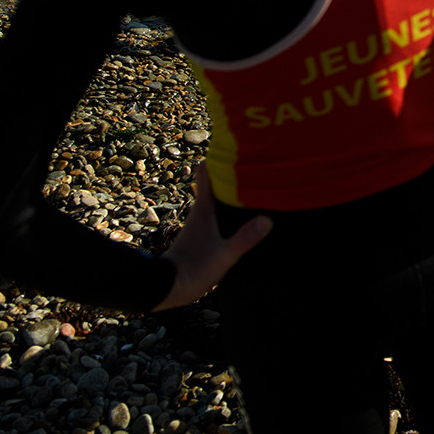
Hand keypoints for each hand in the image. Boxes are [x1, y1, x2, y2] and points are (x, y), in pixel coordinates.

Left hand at [153, 164, 271, 311]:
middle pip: (216, 181)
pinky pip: (219, 213)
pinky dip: (231, 207)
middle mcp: (201, 211)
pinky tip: (246, 214)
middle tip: (256, 161)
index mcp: (203, 209)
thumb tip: (267, 220)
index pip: (206, 172)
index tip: (237, 145)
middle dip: (233, 170)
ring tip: (258, 183)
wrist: (167, 288)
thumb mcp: (223, 256)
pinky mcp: (202, 235)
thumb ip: (243, 239)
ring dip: (233, 189)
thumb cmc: (192, 269)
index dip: (218, 155)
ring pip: (218, 197)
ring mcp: (201, 223)